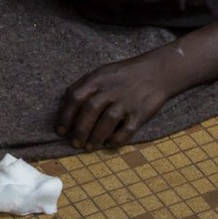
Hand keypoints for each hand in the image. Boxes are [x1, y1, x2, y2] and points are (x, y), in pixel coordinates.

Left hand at [56, 53, 175, 148]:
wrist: (157, 71)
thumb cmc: (124, 75)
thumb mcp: (102, 73)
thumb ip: (84, 86)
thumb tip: (64, 106)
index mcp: (97, 79)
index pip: (75, 97)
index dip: (65, 116)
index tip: (60, 131)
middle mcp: (110, 89)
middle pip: (89, 110)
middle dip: (79, 130)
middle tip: (75, 144)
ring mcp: (126, 101)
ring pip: (107, 121)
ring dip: (95, 137)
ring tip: (89, 147)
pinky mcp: (140, 112)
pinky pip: (127, 130)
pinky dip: (117, 139)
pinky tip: (109, 144)